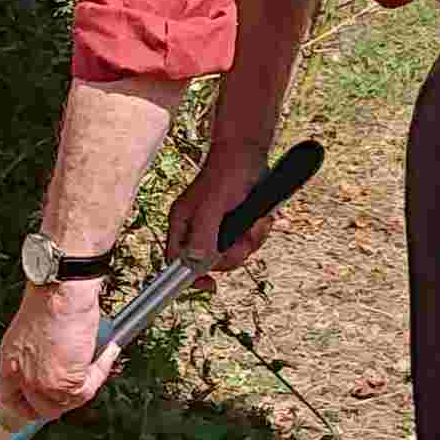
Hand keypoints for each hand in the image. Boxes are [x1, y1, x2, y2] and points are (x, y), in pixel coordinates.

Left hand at [0, 281, 117, 422]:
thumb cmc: (49, 296)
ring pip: (66, 404)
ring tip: (97, 362)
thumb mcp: (31, 328)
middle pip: (39, 409)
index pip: (9, 399)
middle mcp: (22, 377)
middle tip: (78, 387)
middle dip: (61, 402)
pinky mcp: (65, 382)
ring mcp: (42, 383)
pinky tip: (106, 353)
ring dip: (85, 386)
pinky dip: (100, 372)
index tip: (38, 406)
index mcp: (9, 362)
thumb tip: (53, 358)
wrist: (60, 289)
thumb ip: (35, 351)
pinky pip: (87, 389)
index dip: (26, 406)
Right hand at [164, 147, 276, 277]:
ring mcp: (219, 228)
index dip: (190, 277)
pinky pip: (250, 242)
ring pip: (235, 253)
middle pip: (212, 262)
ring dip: (251, 240)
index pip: (177, 261)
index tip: (210, 285)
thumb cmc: (226, 173)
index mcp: (182, 224)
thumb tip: (197, 263)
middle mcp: (199, 229)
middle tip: (245, 240)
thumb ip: (203, 235)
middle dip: (234, 253)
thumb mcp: (212, 206)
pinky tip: (262, 219)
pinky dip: (259, 232)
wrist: (249, 153)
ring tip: (257, 223)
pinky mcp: (238, 224)